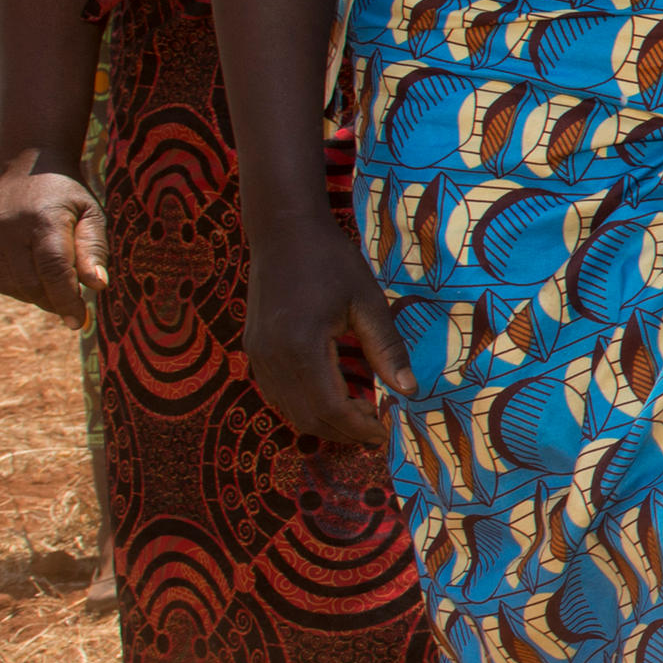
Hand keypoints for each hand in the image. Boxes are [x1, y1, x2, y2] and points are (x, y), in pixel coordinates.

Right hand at [0, 168, 105, 325]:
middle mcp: (8, 227)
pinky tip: (30, 272)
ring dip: (36, 295)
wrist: (27, 170)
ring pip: (12, 286)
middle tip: (71, 300)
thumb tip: (98, 287)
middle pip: (31, 283)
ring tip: (52, 281)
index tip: (79, 322)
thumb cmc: (67, 197)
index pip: (53, 268)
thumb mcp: (91, 214)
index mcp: (43, 219)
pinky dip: (16, 287)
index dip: (66, 299)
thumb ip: (94, 249)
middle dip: (54, 300)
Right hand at [243, 215, 415, 448]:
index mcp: (300, 346)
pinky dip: (306, 404)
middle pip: (307, 417)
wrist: (282, 231)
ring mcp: (257, 355)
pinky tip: (335, 392)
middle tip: (378, 427)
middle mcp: (271, 358)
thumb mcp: (367, 302)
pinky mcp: (253, 349)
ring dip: (325, 420)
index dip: (359, 426)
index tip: (387, 431)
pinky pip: (278, 393)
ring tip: (362, 412)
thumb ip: (387, 349)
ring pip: (289, 409)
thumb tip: (409, 391)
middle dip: (344, 430)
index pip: (330, 408)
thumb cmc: (331, 261)